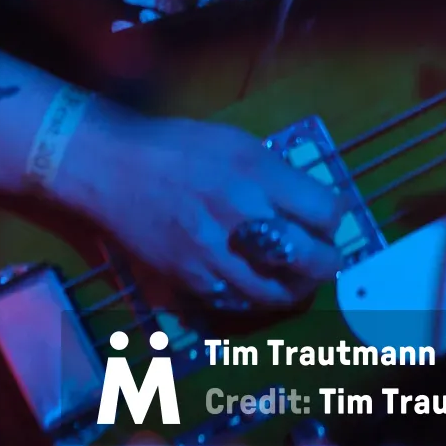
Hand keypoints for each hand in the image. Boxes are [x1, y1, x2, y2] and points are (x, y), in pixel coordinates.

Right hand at [56, 113, 343, 310]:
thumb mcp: (237, 143)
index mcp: (258, 175)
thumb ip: (277, 175)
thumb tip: (310, 204)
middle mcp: (242, 218)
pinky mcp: (191, 279)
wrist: (113, 171)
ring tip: (296, 279)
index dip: (333, 219)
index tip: (326, 219)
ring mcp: (216, 254)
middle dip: (327, 261)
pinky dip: (256, 297)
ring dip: (296, 288)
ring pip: (279, 293)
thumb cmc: (177, 148)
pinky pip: (239, 302)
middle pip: (312, 260)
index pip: (326, 212)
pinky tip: (257, 284)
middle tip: (324, 257)